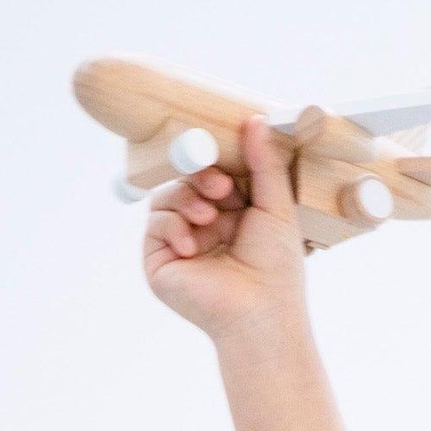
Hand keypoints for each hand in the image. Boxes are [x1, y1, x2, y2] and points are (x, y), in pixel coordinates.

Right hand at [143, 113, 308, 342]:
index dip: (218, 163)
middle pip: (188, 179)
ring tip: (209, 218)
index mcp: (233, 214)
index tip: (230, 164)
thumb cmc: (276, 267)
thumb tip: (256, 119)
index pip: (215, 173)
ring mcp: (180, 243)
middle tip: (221, 187)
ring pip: (168, 197)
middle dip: (202, 176)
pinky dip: (173, 226)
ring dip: (187, 199)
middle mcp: (204, 226)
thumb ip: (265, 164)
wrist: (260, 311)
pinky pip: (155, 224)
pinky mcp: (159, 261)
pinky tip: (194, 246)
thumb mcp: (276, 207)